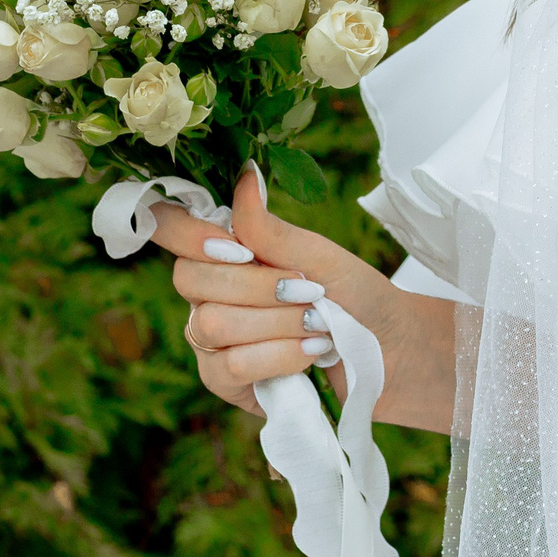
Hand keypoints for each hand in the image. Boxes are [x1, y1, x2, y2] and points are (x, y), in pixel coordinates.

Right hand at [150, 165, 450, 428]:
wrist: (388, 349)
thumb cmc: (352, 294)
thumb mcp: (317, 256)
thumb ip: (270, 230)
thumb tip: (244, 176)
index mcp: (224, 250)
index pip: (169, 228)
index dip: (187, 234)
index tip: (240, 247)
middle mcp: (206, 292)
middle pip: (190, 279)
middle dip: (260, 285)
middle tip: (309, 290)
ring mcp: (209, 339)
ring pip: (213, 324)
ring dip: (278, 323)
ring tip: (318, 324)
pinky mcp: (223, 380)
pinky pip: (231, 365)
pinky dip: (280, 355)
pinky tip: (311, 353)